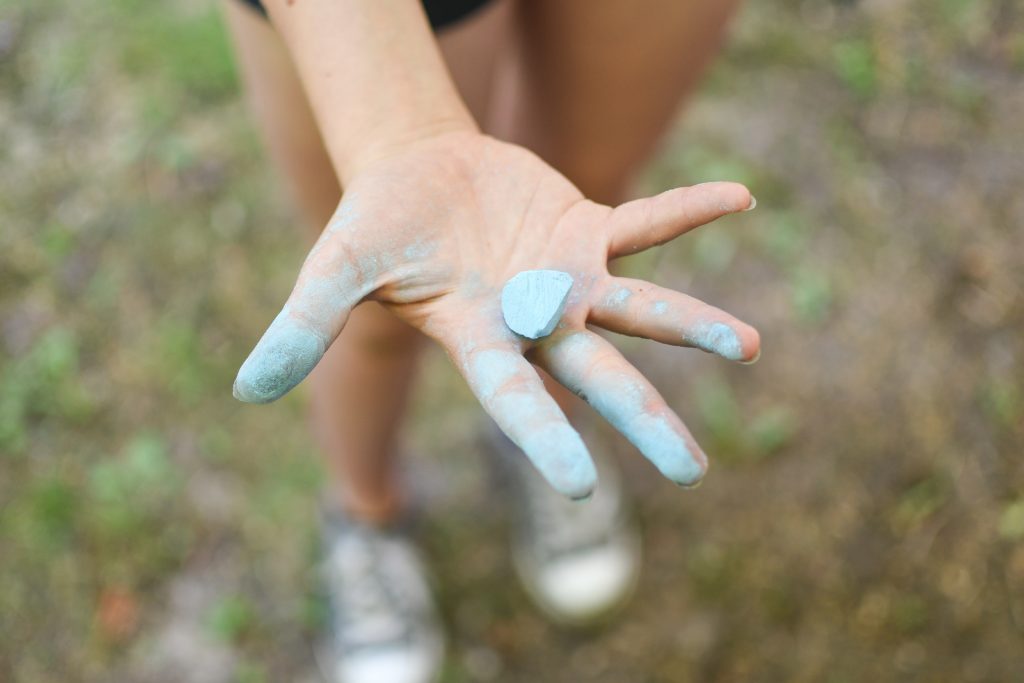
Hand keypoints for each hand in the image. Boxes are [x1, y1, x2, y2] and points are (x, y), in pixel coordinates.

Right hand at [233, 131, 758, 498]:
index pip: (514, 399)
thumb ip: (304, 326)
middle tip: (694, 473)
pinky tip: (741, 199)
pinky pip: (643, 222)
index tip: (584, 488)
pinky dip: (686, 209)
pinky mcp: (585, 230)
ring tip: (749, 348)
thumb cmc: (374, 228)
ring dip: (692, 326)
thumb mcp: (333, 272)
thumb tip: (247, 389)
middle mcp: (534, 320)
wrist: (416, 175)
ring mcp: (565, 277)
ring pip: (637, 307)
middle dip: (644, 419)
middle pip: (596, 375)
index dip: (544, 438)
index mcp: (479, 339)